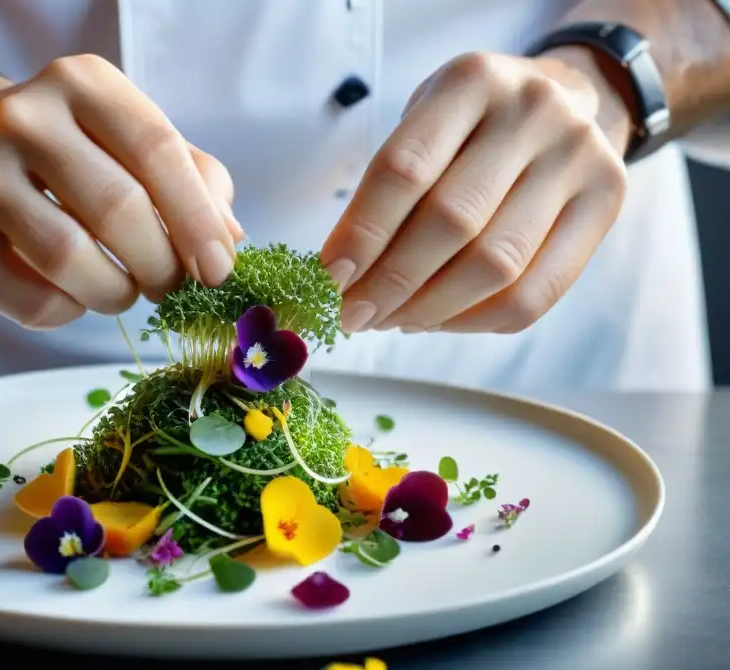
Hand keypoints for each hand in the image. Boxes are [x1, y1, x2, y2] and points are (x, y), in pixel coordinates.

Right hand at [0, 54, 242, 328]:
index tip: (218, 269)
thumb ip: (194, 180)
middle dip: (160, 265)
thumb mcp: (135, 139)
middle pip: (116, 210)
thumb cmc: (72, 150)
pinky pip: (32, 302)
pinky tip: (70, 292)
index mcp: (81, 83)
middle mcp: (21, 119)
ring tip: (122, 288)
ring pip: (70, 259)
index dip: (196, 219)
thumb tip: (229, 240)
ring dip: (115, 293)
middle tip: (170, 286)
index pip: (156, 151)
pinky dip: (68, 312)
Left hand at [321, 48, 631, 334]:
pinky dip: (475, 322)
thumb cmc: (472, 125)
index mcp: (472, 81)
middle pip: (452, 222)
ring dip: (430, 310)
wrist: (568, 100)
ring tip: (391, 320)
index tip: (329, 280)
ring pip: (496, 266)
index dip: (362, 234)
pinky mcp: (606, 202)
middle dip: (390, 283)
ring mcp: (579, 157)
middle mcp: (533, 112)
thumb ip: (386, 187)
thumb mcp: (424, 123)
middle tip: (353, 314)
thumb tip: (343, 278)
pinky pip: (536, 293)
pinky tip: (437, 321)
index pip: (404, 169)